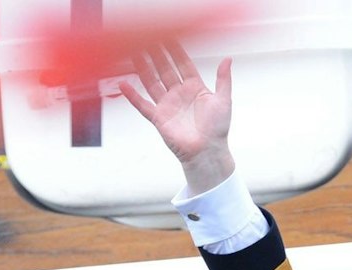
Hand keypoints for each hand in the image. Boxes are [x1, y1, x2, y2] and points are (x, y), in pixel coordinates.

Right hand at [118, 41, 234, 194]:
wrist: (207, 152)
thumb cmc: (217, 129)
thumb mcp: (223, 100)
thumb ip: (223, 79)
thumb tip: (227, 59)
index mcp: (194, 87)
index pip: (182, 64)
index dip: (175, 50)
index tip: (168, 36)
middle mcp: (178, 94)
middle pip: (164, 69)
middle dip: (156, 54)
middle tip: (147, 37)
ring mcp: (167, 105)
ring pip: (152, 82)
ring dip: (143, 68)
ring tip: (134, 52)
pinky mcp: (158, 118)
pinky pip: (142, 104)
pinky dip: (132, 95)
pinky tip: (124, 83)